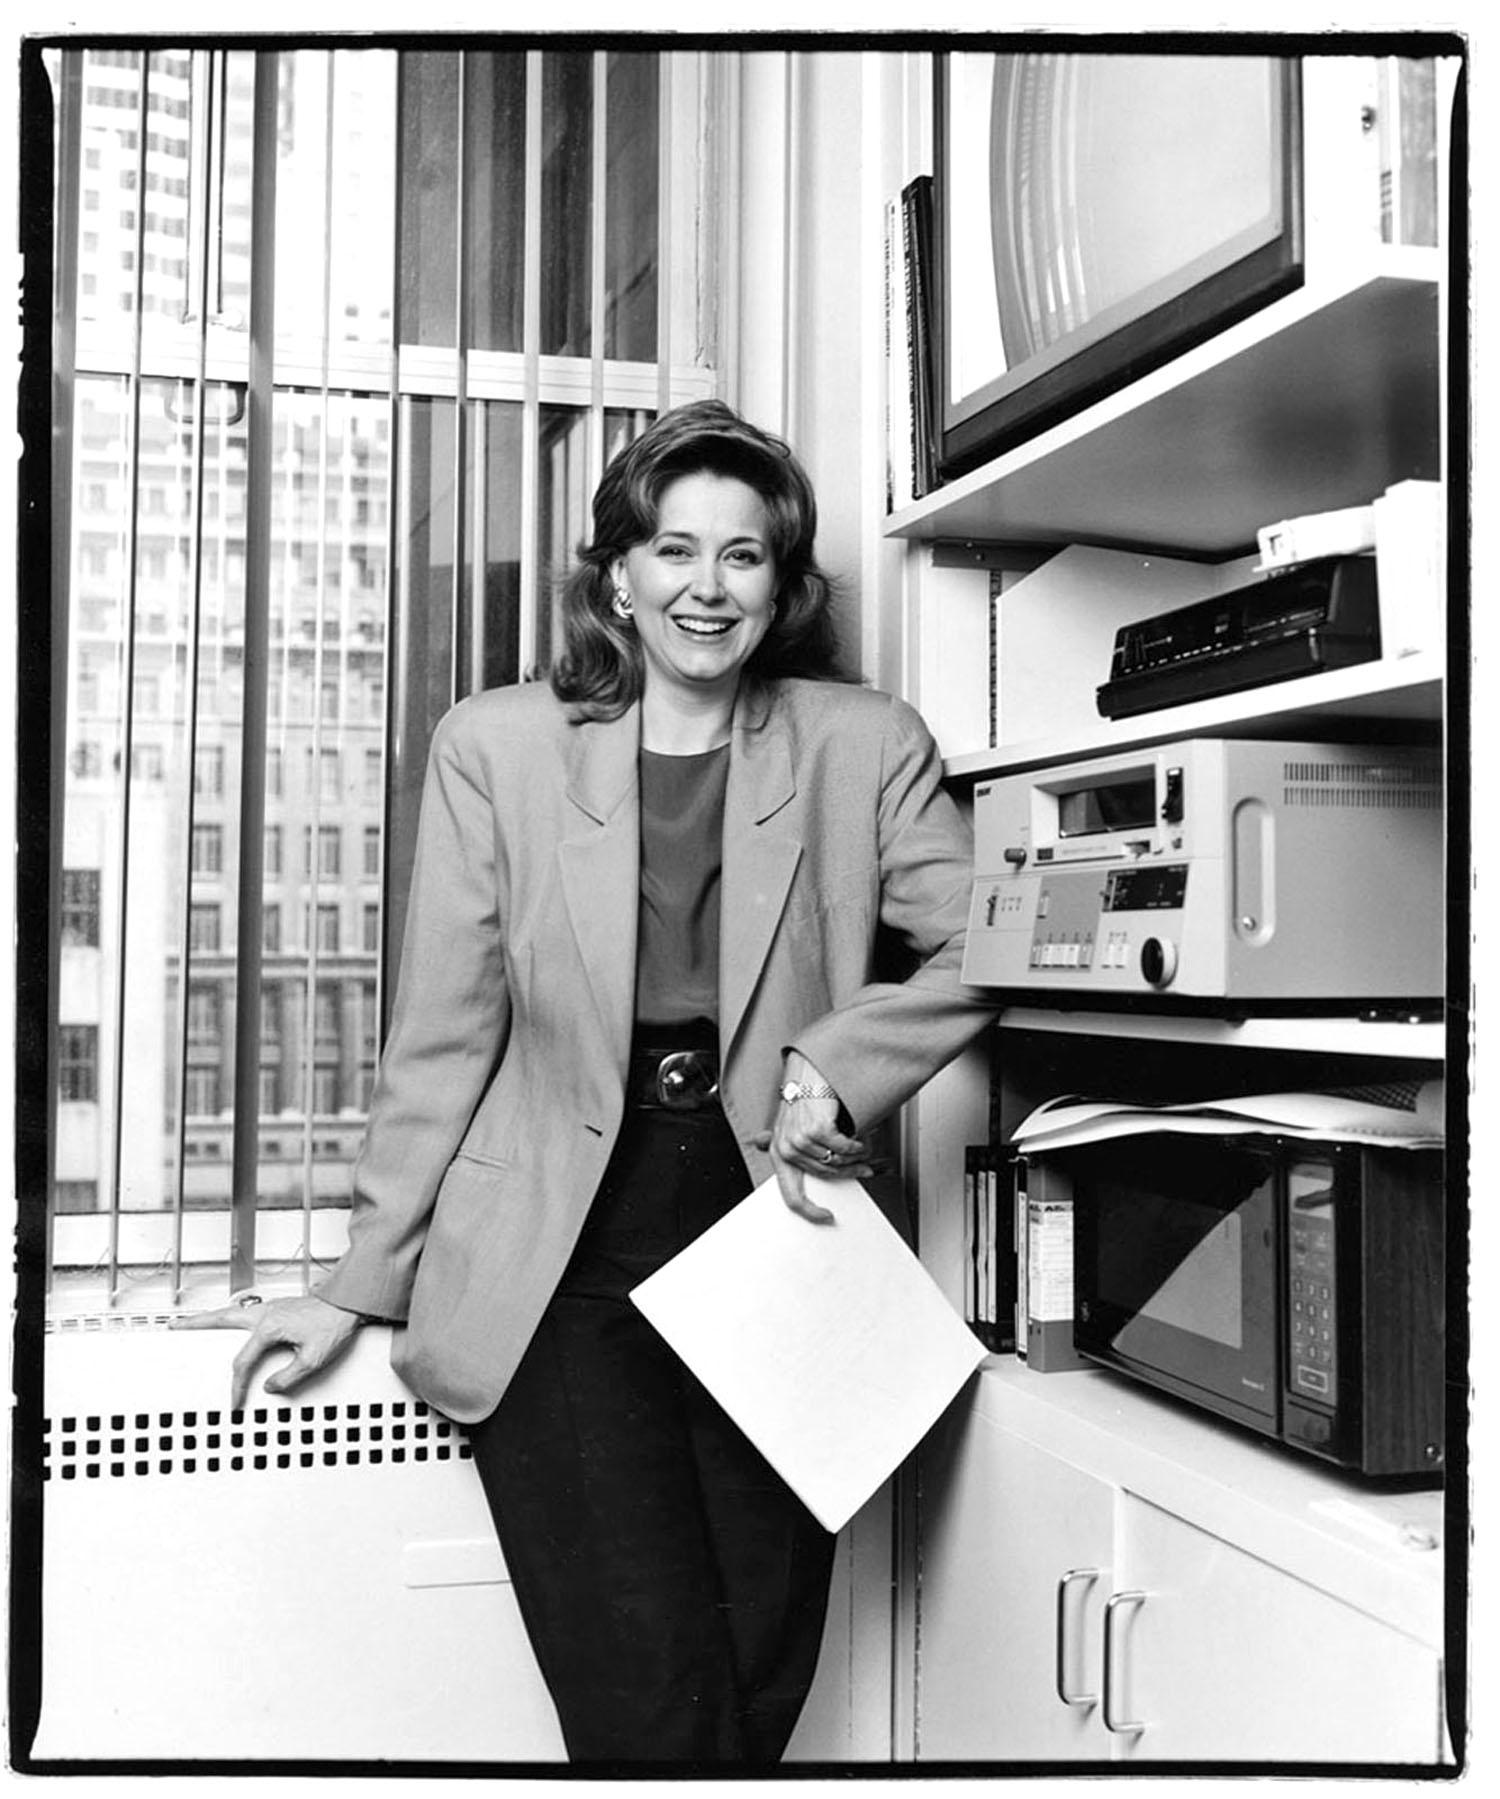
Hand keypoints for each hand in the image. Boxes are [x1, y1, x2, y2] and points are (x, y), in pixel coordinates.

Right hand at [171, 1292, 365, 1410]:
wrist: (350, 1302)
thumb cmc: (335, 1324)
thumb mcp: (314, 1358)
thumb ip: (288, 1376)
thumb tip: (270, 1387)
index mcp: (269, 1328)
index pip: (243, 1363)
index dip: (236, 1387)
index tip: (234, 1403)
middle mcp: (265, 1314)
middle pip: (221, 1320)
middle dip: (196, 1325)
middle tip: (174, 1327)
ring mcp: (270, 1308)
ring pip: (231, 1312)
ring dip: (210, 1317)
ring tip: (192, 1322)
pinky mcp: (277, 1307)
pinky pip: (245, 1312)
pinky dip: (229, 1315)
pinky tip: (228, 1321)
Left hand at [753, 1054, 874, 1224]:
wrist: (810, 1072)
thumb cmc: (803, 1098)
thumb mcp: (790, 1126)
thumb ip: (791, 1146)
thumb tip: (792, 1157)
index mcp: (778, 1153)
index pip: (791, 1196)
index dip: (810, 1212)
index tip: (826, 1217)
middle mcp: (786, 1149)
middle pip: (824, 1177)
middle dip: (849, 1174)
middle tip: (863, 1170)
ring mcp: (801, 1140)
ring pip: (837, 1163)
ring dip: (855, 1158)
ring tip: (863, 1149)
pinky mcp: (817, 1130)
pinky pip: (845, 1149)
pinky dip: (857, 1146)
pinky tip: (860, 1140)